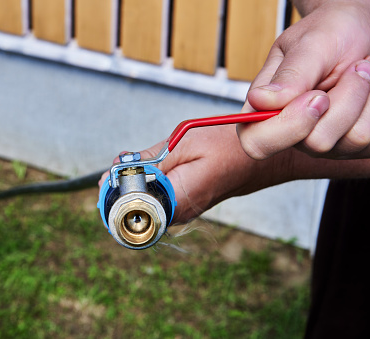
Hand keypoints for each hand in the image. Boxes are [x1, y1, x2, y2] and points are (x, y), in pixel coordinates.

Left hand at [100, 125, 292, 223]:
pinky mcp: (184, 205)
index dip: (115, 196)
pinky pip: (156, 199)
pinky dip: (147, 183)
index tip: (109, 178)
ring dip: (134, 184)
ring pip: (144, 204)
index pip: (133, 213)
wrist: (260, 157)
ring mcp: (182, 212)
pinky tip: (151, 167)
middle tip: (120, 166)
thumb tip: (117, 171)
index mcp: (179, 200)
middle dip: (121, 188)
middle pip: (135, 210)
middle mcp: (180, 213)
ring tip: (136, 164)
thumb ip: (150, 160)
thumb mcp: (184, 143)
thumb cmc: (228, 146)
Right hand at [238, 2, 369, 159]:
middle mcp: (294, 133)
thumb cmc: (333, 32)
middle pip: (317, 142)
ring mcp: (328, 142)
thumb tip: (260, 100)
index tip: (317, 96)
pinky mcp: (359, 145)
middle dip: (345, 99)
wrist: (369, 30)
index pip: (257, 144)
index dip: (286, 128)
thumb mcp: (309, 44)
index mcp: (266, 110)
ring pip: (354, 140)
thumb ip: (289, 75)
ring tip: (364, 69)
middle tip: (354, 67)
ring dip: (368, 96)